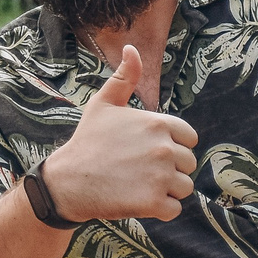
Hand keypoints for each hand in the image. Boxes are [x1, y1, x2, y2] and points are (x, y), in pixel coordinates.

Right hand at [38, 45, 196, 223]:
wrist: (67, 181)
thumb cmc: (87, 142)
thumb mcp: (103, 104)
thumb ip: (125, 77)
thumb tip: (131, 48)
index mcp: (158, 123)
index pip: (190, 139)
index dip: (172, 147)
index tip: (148, 153)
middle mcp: (163, 148)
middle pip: (188, 164)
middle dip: (170, 170)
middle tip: (139, 172)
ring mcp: (160, 176)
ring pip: (184, 187)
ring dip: (166, 191)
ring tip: (139, 186)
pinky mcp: (154, 202)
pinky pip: (174, 209)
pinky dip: (160, 210)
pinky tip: (138, 201)